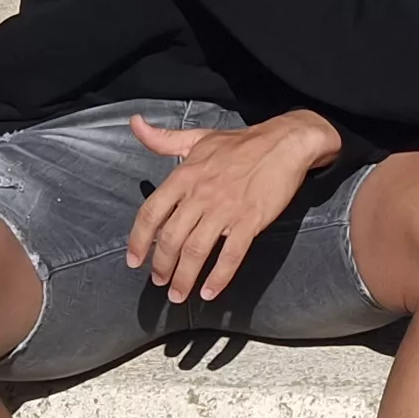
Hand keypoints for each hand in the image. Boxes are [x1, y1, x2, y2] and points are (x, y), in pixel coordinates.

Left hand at [123, 109, 339, 302]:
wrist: (284, 143)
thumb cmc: (241, 143)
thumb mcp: (197, 137)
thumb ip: (163, 139)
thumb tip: (135, 124)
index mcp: (184, 176)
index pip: (151, 212)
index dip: (139, 240)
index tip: (134, 260)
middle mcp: (200, 194)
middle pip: (171, 238)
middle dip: (161, 266)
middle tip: (159, 281)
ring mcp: (226, 209)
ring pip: (197, 251)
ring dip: (184, 277)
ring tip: (178, 294)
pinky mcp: (250, 220)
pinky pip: (231, 255)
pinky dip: (219, 277)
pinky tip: (210, 292)